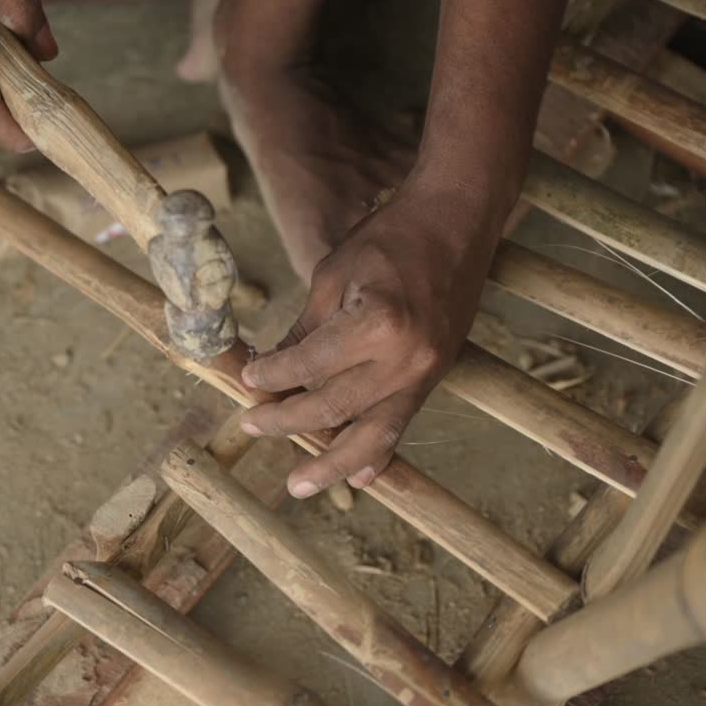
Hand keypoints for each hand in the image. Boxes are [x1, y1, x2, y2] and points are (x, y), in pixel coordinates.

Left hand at [239, 180, 504, 497]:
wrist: (457, 220)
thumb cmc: (390, 237)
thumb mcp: (333, 277)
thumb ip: (303, 331)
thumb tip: (268, 371)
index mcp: (377, 323)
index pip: (310, 365)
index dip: (272, 376)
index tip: (247, 380)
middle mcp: (405, 357)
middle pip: (335, 408)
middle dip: (287, 422)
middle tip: (252, 425)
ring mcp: (426, 372)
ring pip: (373, 434)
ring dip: (333, 463)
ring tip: (299, 485)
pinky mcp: (436, 376)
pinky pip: (401, 423)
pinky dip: (377, 451)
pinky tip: (358, 475)